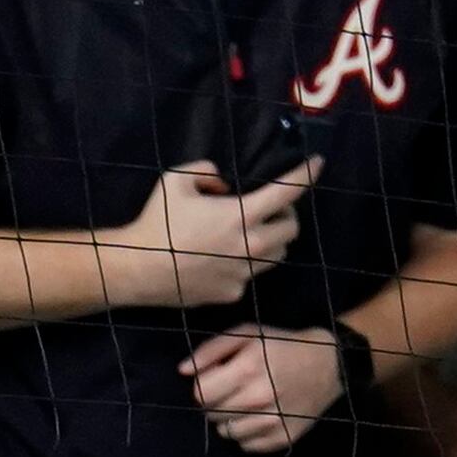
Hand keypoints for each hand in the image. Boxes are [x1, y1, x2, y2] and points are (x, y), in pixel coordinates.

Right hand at [104, 159, 307, 307]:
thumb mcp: (175, 180)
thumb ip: (206, 171)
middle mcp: (249, 245)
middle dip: (287, 216)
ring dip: (272, 241)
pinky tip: (224, 258)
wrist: (138, 269)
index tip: (317, 164)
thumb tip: (223, 184)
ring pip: (277, 255)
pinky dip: (247, 263)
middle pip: (292, 230)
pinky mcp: (233, 292)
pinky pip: (252, 275)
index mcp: (239, 215)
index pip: (286, 193)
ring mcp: (243, 273)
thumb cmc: (156, 222)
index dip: (305, 175)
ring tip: (251, 234)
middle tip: (272, 210)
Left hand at [187, 322, 343, 452]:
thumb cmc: (282, 346)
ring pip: (226, 433)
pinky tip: (259, 417)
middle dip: (215, 403)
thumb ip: (211, 350)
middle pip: (211, 415)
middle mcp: (258, 399)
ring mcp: (271, 423)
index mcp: (247, 369)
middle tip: (233, 390)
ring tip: (247, 403)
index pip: (200, 394)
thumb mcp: (247, 334)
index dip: (203, 387)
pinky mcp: (282, 439)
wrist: (329, 365)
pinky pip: (246, 446)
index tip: (216, 380)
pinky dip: (247, 434)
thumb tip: (183, 371)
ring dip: (230, 420)